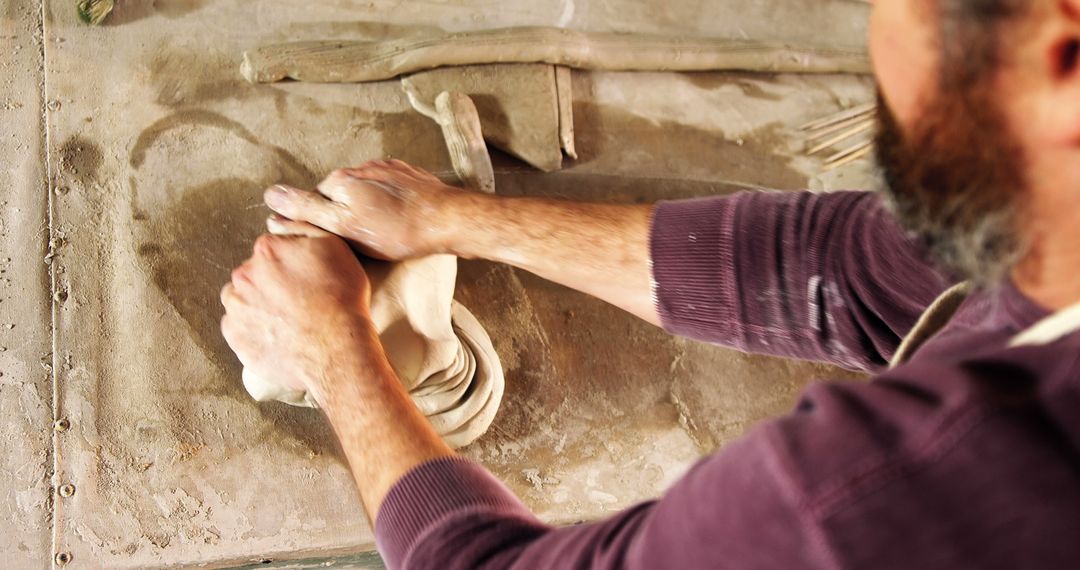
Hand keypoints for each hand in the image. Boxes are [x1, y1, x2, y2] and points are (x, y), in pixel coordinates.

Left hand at [220, 221, 377, 405]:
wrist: (337, 349)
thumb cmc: (341, 299)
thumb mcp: (336, 247)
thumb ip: (303, 228)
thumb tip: (279, 225)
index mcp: (266, 250)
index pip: (272, 249)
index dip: (291, 263)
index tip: (306, 278)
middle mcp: (243, 276)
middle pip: (254, 274)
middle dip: (272, 284)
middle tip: (299, 301)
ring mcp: (236, 309)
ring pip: (244, 300)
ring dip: (259, 306)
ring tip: (288, 320)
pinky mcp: (235, 338)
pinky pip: (241, 329)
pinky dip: (255, 331)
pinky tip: (279, 336)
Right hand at [263, 159, 464, 260]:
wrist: (447, 219)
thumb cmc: (397, 231)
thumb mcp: (344, 227)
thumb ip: (306, 210)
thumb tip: (271, 197)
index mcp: (339, 181)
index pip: (312, 201)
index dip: (318, 222)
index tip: (334, 238)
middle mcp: (358, 168)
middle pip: (337, 195)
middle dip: (343, 214)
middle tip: (361, 238)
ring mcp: (384, 168)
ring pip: (362, 190)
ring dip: (366, 207)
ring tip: (383, 230)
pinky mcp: (406, 173)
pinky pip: (386, 187)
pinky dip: (388, 201)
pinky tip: (398, 218)